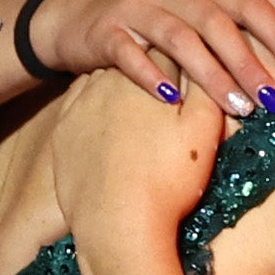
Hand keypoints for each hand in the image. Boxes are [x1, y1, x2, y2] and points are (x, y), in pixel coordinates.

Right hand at [31, 0, 274, 118]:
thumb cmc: (151, 18)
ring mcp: (137, 6)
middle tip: (273, 99)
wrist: (78, 12)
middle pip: (217, 24)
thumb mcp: (191, 8)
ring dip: (212, 75)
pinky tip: (173, 100)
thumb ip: (230, 25)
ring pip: (180, 40)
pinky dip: (153, 77)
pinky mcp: (106, 31)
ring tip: (237, 107)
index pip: (248, 4)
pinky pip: (132, 55)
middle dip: (249, 63)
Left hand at [53, 55, 229, 250]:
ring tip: (142, 116)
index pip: (175, 50)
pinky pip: (82, 103)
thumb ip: (209, 85)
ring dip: (126, 88)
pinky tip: (113, 125)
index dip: (190, 64)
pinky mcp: (64, 128)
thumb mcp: (203, 129)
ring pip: (109, 80)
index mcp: (148, 72)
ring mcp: (82, 102)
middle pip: (140, 62)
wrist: (117, 224)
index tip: (196, 80)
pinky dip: (98, 108)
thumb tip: (210, 57)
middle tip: (170, 102)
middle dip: (156, 73)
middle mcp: (110, 77)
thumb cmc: (168, 179)